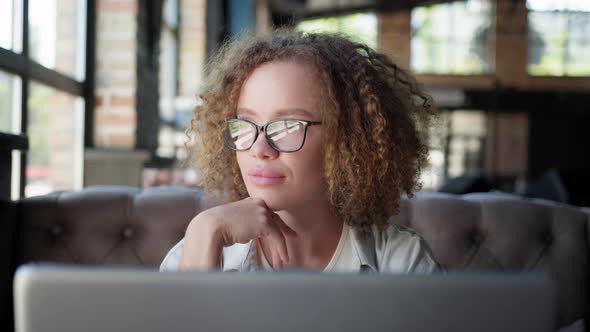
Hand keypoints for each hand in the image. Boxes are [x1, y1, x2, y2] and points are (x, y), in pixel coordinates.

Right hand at [180, 197, 296, 269]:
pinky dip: (281, 250)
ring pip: (277, 231)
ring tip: (283, 261)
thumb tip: (246, 234)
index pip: (268, 213)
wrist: (210, 227)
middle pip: (276, 220)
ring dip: (281, 248)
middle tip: (291, 241)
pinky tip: (283, 260)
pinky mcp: (264, 223)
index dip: (277, 223)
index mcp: (250, 201)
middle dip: (284, 233)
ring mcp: (262, 212)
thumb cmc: (215, 227)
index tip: (286, 232)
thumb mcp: (232, 221)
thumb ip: (243, 223)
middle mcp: (258, 204)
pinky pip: (277, 237)